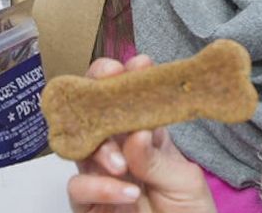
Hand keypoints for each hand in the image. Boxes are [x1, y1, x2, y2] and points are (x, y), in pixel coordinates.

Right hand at [67, 55, 217, 212]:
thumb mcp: (184, 182)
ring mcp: (101, 177)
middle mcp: (120, 152)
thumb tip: (135, 133)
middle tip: (109, 80)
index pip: (133, 101)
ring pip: (81, 147)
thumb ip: (157, 158)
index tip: (139, 63)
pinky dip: (98, 187)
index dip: (131, 78)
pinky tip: (124, 192)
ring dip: (100, 148)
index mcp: (147, 138)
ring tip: (123, 165)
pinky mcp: (87, 204)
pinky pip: (77, 187)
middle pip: (96, 112)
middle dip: (99, 91)